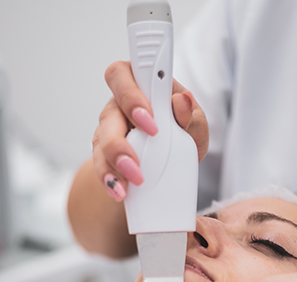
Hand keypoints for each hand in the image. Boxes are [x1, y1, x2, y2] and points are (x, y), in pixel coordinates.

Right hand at [93, 61, 208, 200]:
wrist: (175, 159)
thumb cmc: (185, 130)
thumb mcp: (196, 123)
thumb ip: (191, 114)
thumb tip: (183, 100)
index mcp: (141, 85)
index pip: (124, 76)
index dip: (131, 95)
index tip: (149, 120)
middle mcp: (120, 104)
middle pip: (108, 115)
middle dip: (119, 141)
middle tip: (137, 163)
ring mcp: (109, 129)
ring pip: (100, 143)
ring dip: (113, 165)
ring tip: (130, 183)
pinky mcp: (105, 153)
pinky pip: (101, 165)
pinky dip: (111, 180)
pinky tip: (120, 191)